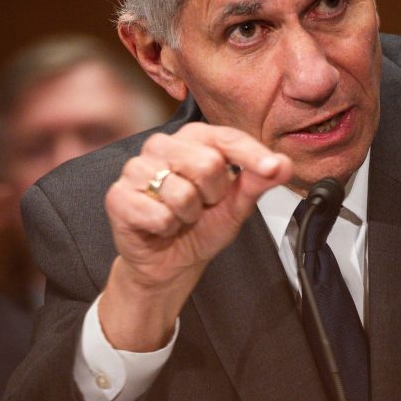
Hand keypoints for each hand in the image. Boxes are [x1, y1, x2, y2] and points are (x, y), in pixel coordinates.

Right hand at [98, 123, 291, 350]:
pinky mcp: (118, 195)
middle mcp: (162, 145)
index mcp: (194, 139)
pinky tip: (159, 225)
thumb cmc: (199, 228)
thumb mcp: (236, 206)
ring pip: (182, 193)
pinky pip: (159, 214)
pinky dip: (166, 228)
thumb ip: (258, 182)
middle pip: (207, 164)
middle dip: (213, 196)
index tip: (272, 167)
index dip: (252, 154)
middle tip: (201, 206)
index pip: (227, 137)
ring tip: (180, 217)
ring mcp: (136, 168)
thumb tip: (283, 164)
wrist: (168, 262)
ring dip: (189, 216)